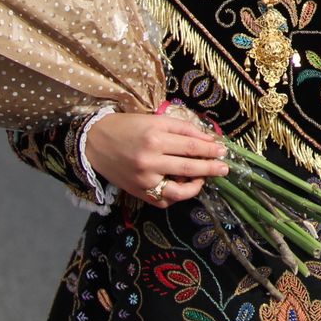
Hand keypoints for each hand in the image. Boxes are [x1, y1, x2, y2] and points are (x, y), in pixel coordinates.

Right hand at [82, 111, 228, 206]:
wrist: (95, 142)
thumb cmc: (128, 127)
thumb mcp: (155, 120)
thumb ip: (183, 128)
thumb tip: (209, 139)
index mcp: (155, 137)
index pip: (191, 145)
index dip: (210, 149)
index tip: (223, 150)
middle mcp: (150, 160)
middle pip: (189, 167)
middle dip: (211, 168)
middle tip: (225, 168)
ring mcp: (144, 180)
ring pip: (178, 190)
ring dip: (197, 185)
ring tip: (205, 179)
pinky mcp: (138, 192)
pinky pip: (163, 200)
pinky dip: (177, 196)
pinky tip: (185, 186)